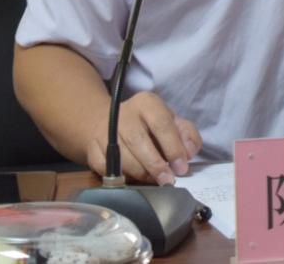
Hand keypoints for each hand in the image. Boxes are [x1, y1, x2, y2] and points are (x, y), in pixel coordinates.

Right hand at [85, 91, 201, 184]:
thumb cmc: (148, 124)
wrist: (109, 122)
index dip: (173, 147)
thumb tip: (190, 152)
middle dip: (156, 164)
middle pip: (139, 141)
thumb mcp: (171, 120)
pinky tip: (134, 179)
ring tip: (154, 181)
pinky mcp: (93, 149)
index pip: (162, 124)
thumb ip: (186, 133)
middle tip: (168, 180)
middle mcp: (124, 114)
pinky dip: (122, 178)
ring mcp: (105, 131)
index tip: (182, 167)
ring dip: (141, 173)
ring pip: (122, 157)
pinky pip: (107, 169)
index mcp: (147, 103)